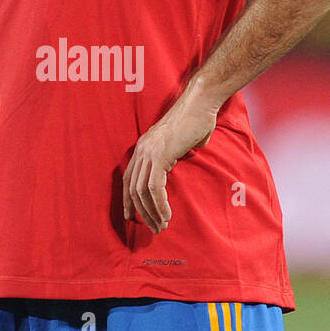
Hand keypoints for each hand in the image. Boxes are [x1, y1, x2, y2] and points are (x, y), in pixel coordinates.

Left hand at [122, 80, 217, 233]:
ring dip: (152, 212)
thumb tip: (184, 161)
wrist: (201, 102)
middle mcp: (142, 150)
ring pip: (142, 191)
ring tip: (162, 226)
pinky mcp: (160, 155)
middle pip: (133, 188)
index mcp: (144, 147)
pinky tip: (167, 215)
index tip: (132, 217)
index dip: (129, 200)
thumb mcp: (181, 143)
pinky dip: (159, 204)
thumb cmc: (197, 119)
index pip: (129, 178)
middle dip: (142, 212)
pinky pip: (154, 187)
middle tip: (153, 228)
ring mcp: (149, 152)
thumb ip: (177, 155)